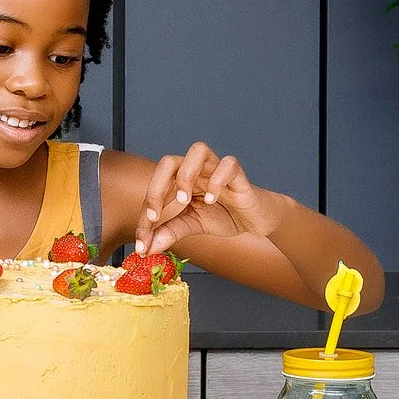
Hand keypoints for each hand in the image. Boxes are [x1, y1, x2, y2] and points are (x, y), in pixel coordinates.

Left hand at [138, 142, 287, 256]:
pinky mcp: (239, 174)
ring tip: (184, 200)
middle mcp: (197, 169)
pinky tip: (213, 199)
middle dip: (156, 188)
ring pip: (198, 150)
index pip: (156, 188)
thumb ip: (171, 232)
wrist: (256, 220)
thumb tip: (147, 248)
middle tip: (155, 215)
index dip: (145, 213)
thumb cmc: (224, 215)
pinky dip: (217, 180)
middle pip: (169, 162)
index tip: (142, 240)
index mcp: (182, 179)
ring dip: (185, 175)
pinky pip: (228, 164)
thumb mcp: (193, 225)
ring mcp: (217, 168)